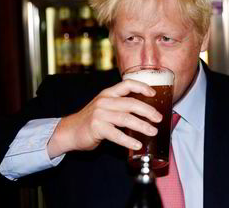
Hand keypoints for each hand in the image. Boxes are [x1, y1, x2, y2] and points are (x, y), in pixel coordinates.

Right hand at [47, 79, 162, 158]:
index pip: (127, 84)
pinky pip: (117, 134)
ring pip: (126, 118)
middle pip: (131, 103)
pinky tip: (137, 145)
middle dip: (148, 111)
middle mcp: (104, 101)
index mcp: (108, 93)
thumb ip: (120, 106)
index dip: (142, 87)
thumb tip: (144, 113)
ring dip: (142, 126)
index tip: (153, 93)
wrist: (69, 131)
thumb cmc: (91, 121)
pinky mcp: (96, 127)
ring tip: (152, 131)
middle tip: (159, 118)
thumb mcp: (104, 107)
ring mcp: (100, 114)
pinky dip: (129, 140)